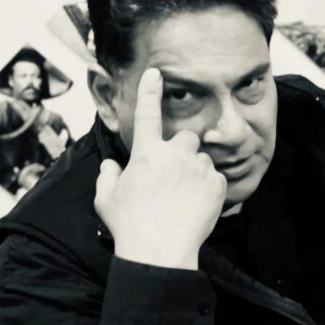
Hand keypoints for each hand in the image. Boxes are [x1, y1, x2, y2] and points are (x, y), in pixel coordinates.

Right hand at [94, 68, 226, 269]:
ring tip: (184, 199)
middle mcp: (175, 154)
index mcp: (146, 153)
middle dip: (182, 152)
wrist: (159, 252)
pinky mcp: (218, 184)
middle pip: (186, 138)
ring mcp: (199, 168)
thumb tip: (111, 167)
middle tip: (174, 176)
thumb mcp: (107, 200)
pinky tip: (196, 207)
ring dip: (196, 172)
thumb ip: (108, 177)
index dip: (150, 91)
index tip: (155, 72)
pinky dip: (209, 189)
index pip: (147, 114)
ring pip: (202, 160)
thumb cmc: (129, 227)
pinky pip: (216, 178)